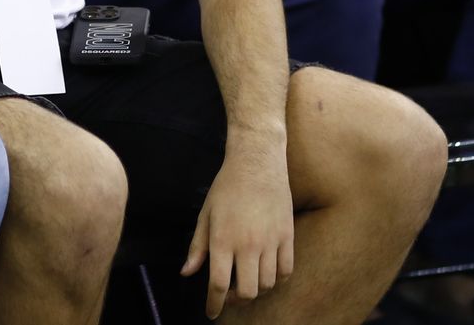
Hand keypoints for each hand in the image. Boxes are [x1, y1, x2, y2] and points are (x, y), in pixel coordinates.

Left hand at [182, 143, 293, 318]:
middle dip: (235, 301)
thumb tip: (186, 273)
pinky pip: (286, 271)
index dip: (213, 304)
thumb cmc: (226, 188)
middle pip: (246, 292)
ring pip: (266, 284)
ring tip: (245, 282)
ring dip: (255, 290)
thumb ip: (197, 247)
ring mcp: (271, 242)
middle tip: (228, 297)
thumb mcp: (205, 215)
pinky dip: (276, 279)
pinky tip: (266, 274)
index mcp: (223, 240)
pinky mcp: (287, 237)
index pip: (217, 284)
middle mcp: (248, 245)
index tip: (211, 313)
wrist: (257, 164)